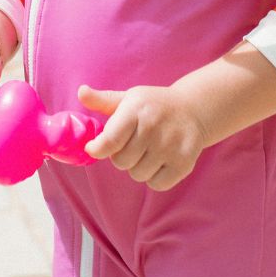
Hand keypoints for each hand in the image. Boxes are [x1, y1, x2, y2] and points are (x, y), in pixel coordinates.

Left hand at [78, 84, 208, 191]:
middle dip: (123, 155)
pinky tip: (162, 159)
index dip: (97, 149)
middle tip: (134, 142)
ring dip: (139, 166)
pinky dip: (156, 176)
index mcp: (136, 109)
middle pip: (120, 162)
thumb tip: (81, 92)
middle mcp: (153, 126)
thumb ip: (102, 100)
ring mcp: (170, 145)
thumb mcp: (129, 98)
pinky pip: (156, 184)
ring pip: (137, 174)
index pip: (108, 142)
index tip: (95, 147)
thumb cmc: (154, 105)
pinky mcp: (184, 162)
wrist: (194, 109)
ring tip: (150, 149)